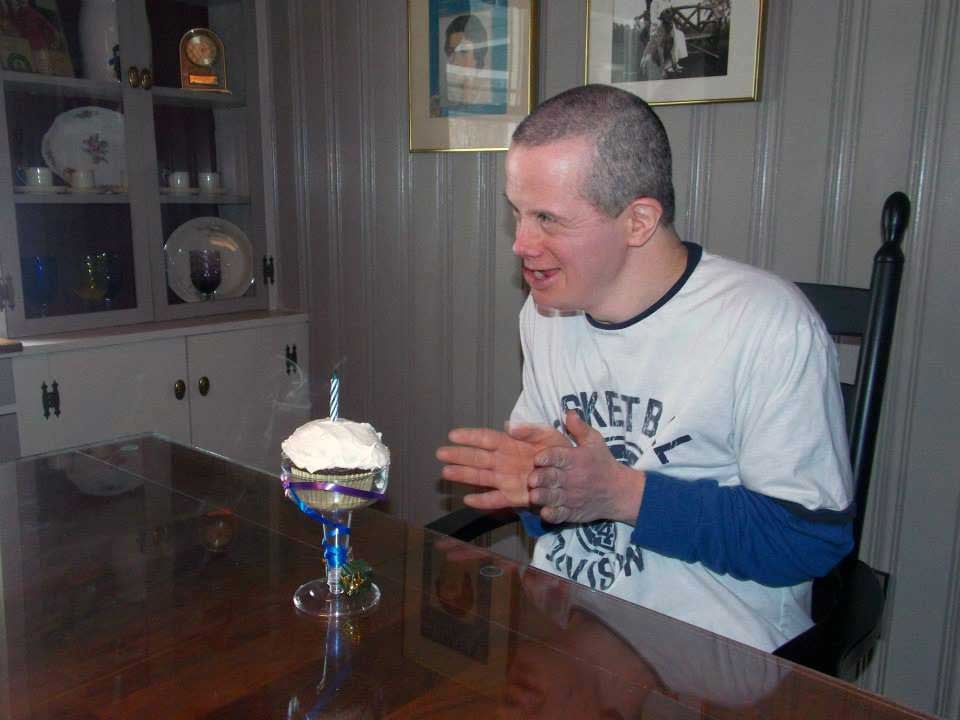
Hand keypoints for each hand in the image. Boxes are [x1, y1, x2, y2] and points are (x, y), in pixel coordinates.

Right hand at [436, 422, 569, 509]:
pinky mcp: (514, 496)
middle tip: (440, 453)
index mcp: (512, 444)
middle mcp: (504, 461)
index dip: (470, 436)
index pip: (487, 438)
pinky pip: (495, 499)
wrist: (573, 475)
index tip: (453, 435)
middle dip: (459, 455)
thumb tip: (509, 425)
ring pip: (481, 477)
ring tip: (445, 472)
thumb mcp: (549, 435)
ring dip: (463, 475)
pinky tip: (468, 500)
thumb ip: (530, 430)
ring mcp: (507, 479)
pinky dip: (482, 501)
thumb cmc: (559, 451)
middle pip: (478, 457)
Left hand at [528, 410, 645, 524]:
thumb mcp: (595, 441)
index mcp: (575, 460)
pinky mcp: (572, 512)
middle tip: (532, 479)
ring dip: (542, 497)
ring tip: (534, 495)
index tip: (537, 459)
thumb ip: (580, 427)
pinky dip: (552, 515)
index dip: (547, 458)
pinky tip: (545, 512)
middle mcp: (572, 478)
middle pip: (552, 478)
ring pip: (553, 498)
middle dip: (540, 479)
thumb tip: (568, 411)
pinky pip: (560, 515)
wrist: (618, 491)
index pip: (559, 457)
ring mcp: (572, 497)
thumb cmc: (602, 463)